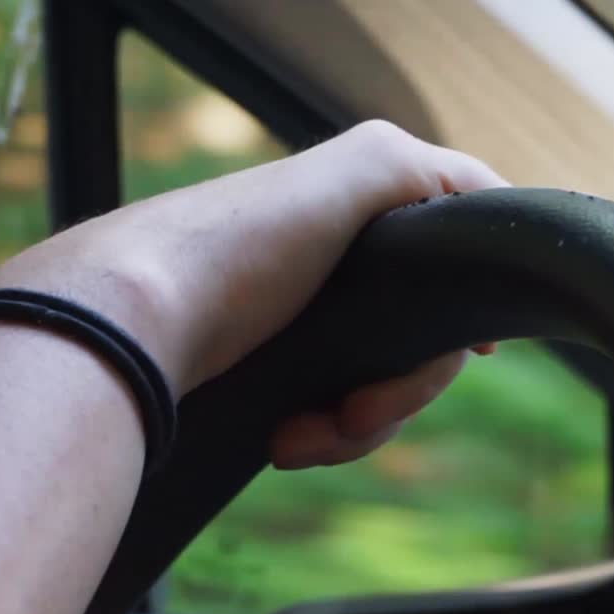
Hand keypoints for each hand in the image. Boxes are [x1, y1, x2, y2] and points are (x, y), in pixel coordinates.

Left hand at [0, 121, 507, 468]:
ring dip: (359, 424)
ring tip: (303, 439)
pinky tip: (287, 441)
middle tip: (356, 414)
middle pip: (427, 333)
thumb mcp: (349, 177)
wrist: (123, 327)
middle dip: (402, 389)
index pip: (462, 245)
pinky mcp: (276, 360)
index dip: (475, 297)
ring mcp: (311, 310)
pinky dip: (325, 432)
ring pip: (384, 381)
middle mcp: (343, 251)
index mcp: (366, 202)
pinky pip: (335, 405)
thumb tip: (491, 215)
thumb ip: (430, 172)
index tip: (478, 350)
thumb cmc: (235, 248)